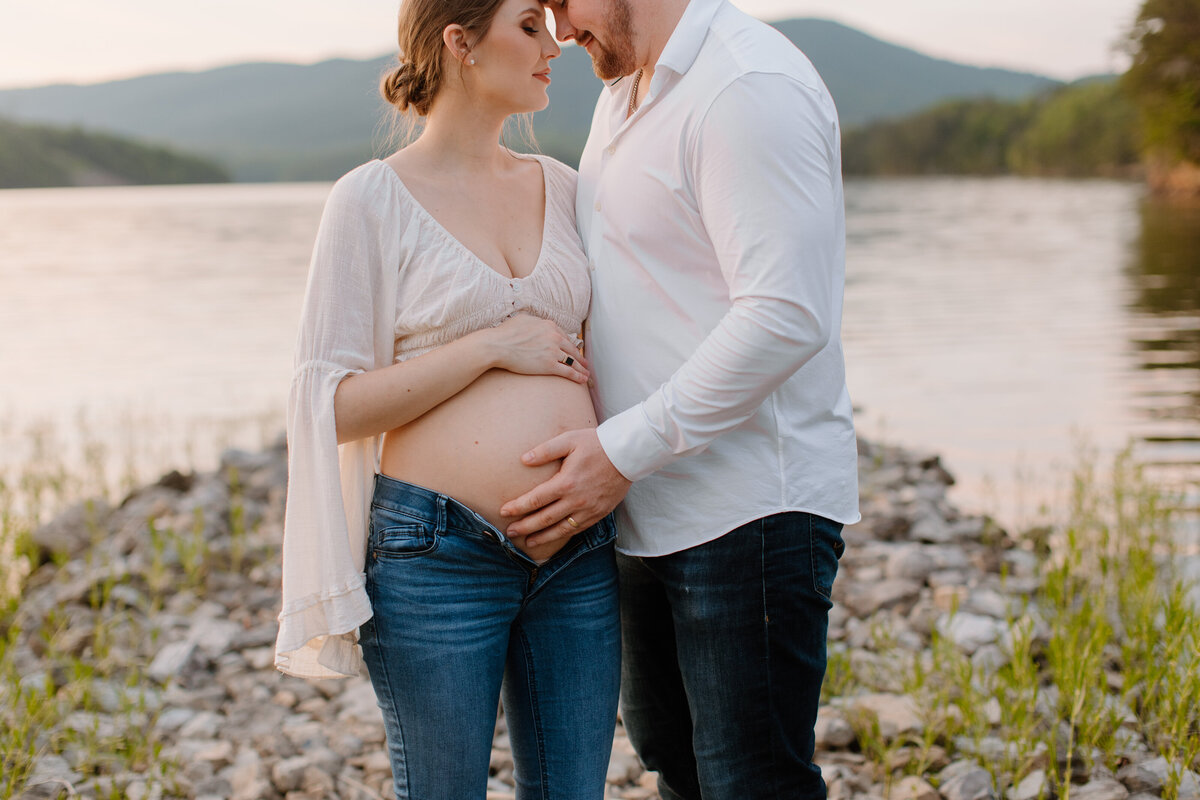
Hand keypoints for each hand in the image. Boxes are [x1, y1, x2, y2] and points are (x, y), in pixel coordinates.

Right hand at [485, 314, 588, 383]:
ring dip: (581, 368)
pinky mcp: (549, 365)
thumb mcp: (523, 319)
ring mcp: (553, 351)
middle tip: (585, 363)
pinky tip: (582, 380)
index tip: (574, 350)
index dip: (570, 345)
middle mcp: (554, 337)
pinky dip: (577, 376)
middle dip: (580, 357)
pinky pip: (568, 371)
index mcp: (549, 325)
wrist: (498, 345)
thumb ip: (534, 321)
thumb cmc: (506, 333)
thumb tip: (537, 322)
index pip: (564, 336)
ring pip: (572, 361)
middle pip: (572, 348)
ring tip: (586, 374)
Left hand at [500, 429, 631, 545]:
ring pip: (561, 529)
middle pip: (545, 519)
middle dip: (525, 527)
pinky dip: (563, 535)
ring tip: (528, 542)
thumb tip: (523, 459)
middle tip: (510, 532)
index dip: (518, 507)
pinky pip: (577, 529)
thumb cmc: (597, 444)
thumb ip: (545, 450)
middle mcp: (576, 500)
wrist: (628, 454)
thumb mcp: (569, 440)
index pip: (536, 499)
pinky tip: (553, 537)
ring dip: (542, 537)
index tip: (504, 511)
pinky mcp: (599, 513)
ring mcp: (588, 509)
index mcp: (566, 482)